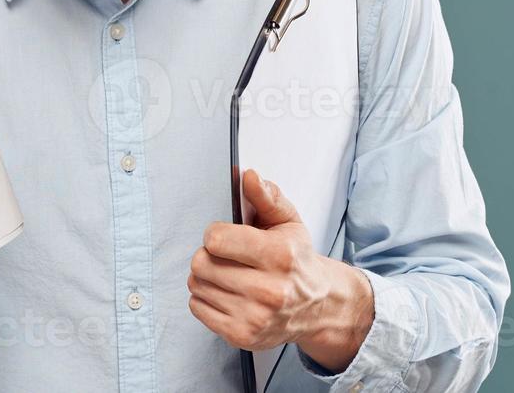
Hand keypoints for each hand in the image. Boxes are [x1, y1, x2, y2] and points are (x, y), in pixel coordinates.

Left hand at [188, 170, 373, 371]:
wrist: (317, 306)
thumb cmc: (298, 261)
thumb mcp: (289, 222)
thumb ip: (266, 197)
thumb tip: (248, 176)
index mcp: (280, 255)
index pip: (217, 239)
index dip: (215, 233)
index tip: (224, 235)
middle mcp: (269, 290)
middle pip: (202, 263)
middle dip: (208, 254)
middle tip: (225, 255)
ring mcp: (254, 316)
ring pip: (197, 285)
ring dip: (206, 276)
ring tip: (227, 273)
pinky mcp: (242, 336)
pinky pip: (197, 308)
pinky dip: (206, 298)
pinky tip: (226, 293)